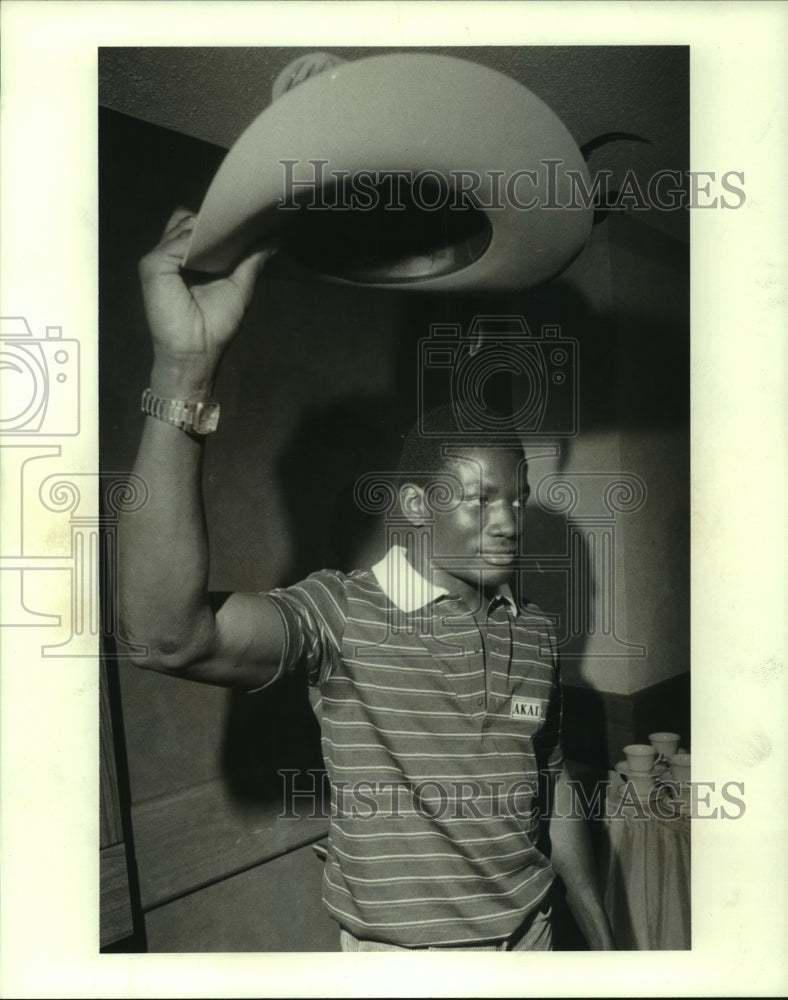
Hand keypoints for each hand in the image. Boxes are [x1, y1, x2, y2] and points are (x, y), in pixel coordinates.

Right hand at [138, 208, 277, 394]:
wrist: (196, 351)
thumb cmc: (215, 325)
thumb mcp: (239, 286)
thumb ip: (251, 261)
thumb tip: (275, 240)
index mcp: (187, 259)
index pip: (195, 225)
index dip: (216, 220)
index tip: (244, 214)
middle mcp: (171, 255)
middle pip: (187, 219)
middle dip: (213, 219)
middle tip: (240, 219)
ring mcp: (160, 258)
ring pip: (183, 225)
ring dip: (207, 229)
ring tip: (229, 236)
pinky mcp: (153, 265)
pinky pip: (177, 242)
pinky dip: (195, 243)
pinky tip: (212, 250)